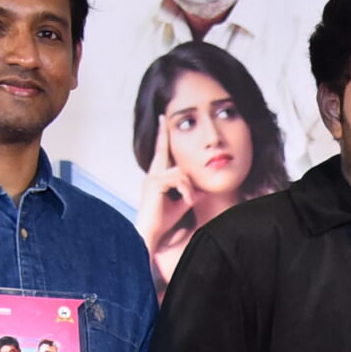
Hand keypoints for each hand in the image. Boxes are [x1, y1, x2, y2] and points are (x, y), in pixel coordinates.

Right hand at [138, 116, 191, 246]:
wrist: (149, 234)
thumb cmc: (162, 222)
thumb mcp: (180, 206)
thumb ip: (188, 195)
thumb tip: (201, 191)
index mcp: (156, 179)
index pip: (161, 157)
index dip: (162, 141)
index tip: (163, 125)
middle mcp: (151, 175)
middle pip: (161, 151)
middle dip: (163, 134)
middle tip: (163, 117)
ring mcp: (151, 179)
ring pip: (179, 171)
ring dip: (189, 186)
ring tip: (190, 200)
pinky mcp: (155, 185)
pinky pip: (178, 179)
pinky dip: (186, 190)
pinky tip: (187, 200)